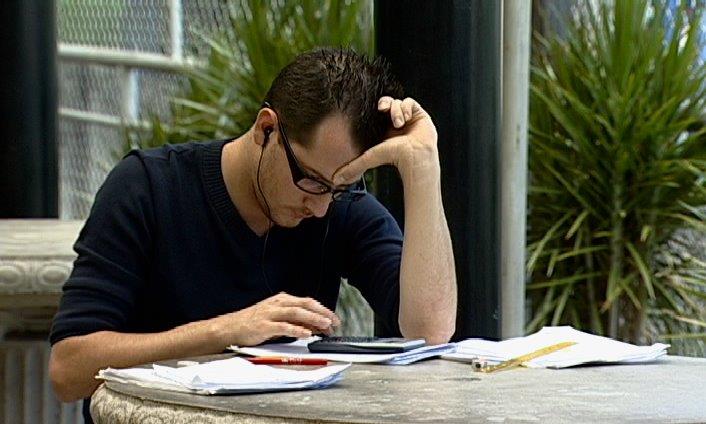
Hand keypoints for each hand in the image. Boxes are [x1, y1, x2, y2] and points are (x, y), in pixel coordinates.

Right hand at [210, 292, 340, 346]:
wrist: (231, 327)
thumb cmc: (254, 323)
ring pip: (297, 313)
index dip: (323, 310)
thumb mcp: (277, 318)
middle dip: (322, 313)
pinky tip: (306, 334)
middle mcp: (278, 304)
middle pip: (305, 305)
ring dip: (313, 319)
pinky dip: (297, 330)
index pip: (308, 302)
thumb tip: (315, 326)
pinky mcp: (264, 326)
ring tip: (325, 326)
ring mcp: (271, 314)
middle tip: (334, 322)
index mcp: (282, 300)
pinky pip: (284, 327)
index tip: (334, 319)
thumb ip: (295, 320)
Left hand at [333, 96, 438, 185]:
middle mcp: (395, 122)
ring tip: (399, 123)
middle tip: (383, 109)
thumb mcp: (369, 158)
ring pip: (398, 101)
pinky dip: (406, 107)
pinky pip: (410, 101)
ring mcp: (407, 117)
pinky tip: (406, 118)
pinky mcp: (418, 114)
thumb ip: (352, 168)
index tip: (374, 111)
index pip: (376, 111)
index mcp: (383, 128)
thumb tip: (335, 181)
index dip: (375, 108)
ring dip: (396, 110)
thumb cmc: (395, 158)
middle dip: (384, 103)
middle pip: (387, 102)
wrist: (414, 157)